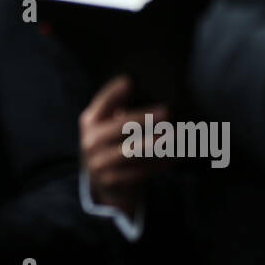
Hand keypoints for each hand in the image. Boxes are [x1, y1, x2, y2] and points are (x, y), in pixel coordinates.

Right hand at [80, 75, 168, 218]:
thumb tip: (137, 86)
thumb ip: (118, 109)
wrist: (103, 183)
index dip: (114, 92)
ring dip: (156, 142)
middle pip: (119, 128)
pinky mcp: (112, 181)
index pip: (102, 103)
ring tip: (175, 134)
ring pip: (131, 151)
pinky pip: (140, 171)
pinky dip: (160, 163)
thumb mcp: (107, 126)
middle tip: (167, 111)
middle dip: (143, 118)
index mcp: (89, 121)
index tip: (130, 81)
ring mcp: (99, 163)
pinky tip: (176, 155)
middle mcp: (90, 141)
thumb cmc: (111, 144)